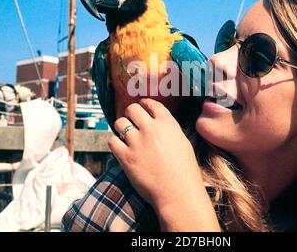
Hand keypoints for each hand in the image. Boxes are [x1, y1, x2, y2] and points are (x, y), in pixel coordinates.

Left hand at [108, 98, 220, 230]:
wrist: (177, 192)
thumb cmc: (185, 171)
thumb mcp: (183, 143)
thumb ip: (169, 130)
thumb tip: (158, 124)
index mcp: (168, 124)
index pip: (152, 104)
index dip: (145, 104)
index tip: (142, 106)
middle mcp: (151, 129)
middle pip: (133, 109)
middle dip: (131, 113)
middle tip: (131, 120)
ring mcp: (137, 142)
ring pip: (119, 123)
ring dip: (121, 126)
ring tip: (124, 133)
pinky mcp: (126, 157)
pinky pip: (112, 141)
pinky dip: (115, 143)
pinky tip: (120, 147)